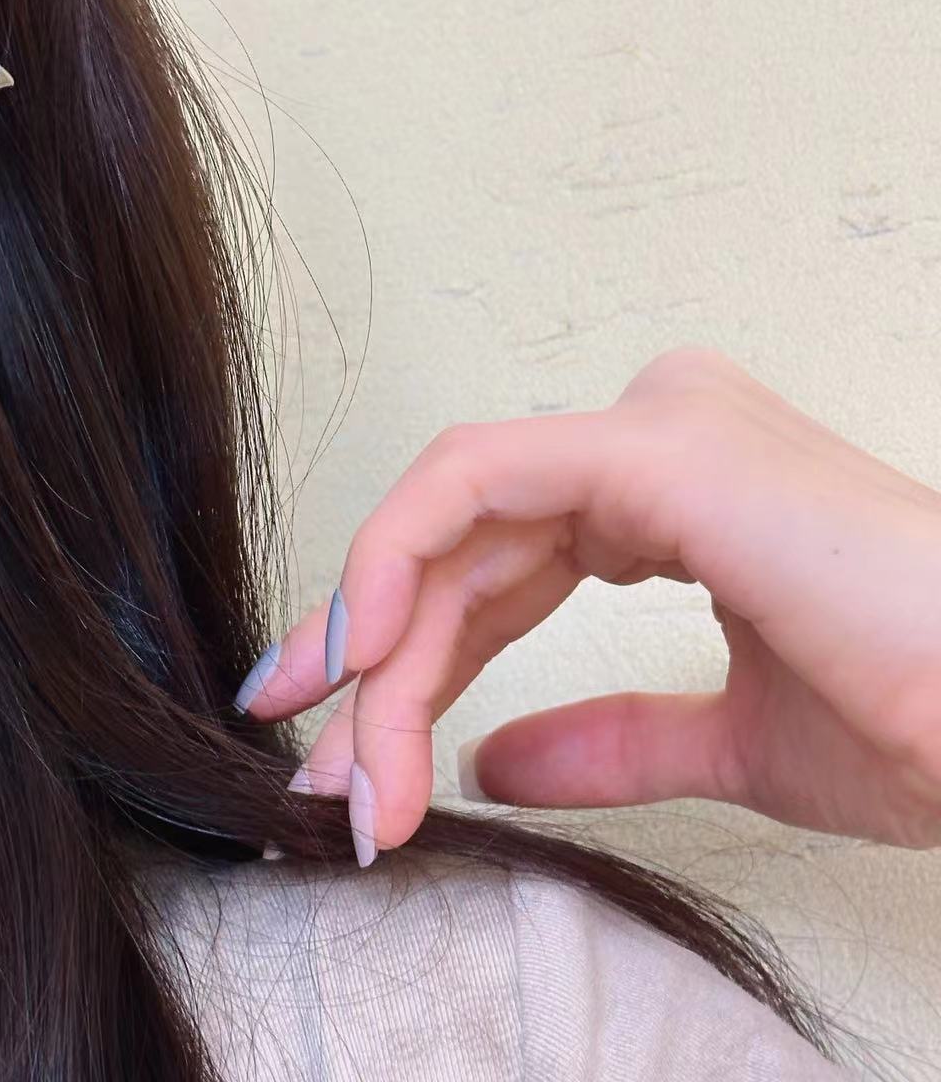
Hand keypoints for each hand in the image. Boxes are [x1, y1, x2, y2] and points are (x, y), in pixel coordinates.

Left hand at [234, 347, 940, 863]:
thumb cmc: (925, 720)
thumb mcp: (730, 741)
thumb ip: (609, 735)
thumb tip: (500, 762)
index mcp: (674, 496)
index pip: (498, 567)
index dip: (413, 650)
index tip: (350, 742)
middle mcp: (653, 443)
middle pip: (459, 550)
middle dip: (375, 662)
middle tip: (321, 768)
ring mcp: (654, 431)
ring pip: (453, 527)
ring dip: (385, 652)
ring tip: (348, 771)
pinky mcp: (660, 447)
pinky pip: (477, 484)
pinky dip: (399, 561)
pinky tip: (362, 660)